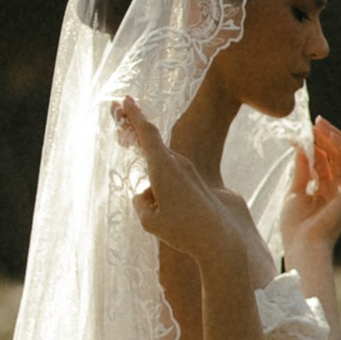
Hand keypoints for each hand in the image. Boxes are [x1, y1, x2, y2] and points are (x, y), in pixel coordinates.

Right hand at [112, 95, 246, 271]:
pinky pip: (174, 179)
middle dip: (136, 136)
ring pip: (163, 167)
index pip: (146, 133)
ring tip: (148, 191)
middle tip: (121, 130)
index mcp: (163, 167)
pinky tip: (166, 207)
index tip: (125, 99)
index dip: (135, 115)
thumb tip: (147, 196)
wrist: (219, 240)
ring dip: (151, 166)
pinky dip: (163, 182)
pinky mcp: (198, 185)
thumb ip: (142, 203)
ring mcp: (190, 173)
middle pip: (153, 145)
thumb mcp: (150, 221)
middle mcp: (178, 164)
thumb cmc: (182, 230)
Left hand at [285, 115, 340, 256]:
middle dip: (326, 137)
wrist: (303, 247)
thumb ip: (301, 170)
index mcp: (324, 190)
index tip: (300, 132)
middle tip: (314, 122)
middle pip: (336, 156)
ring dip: (335, 138)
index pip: (324, 160)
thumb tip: (301, 147)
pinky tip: (331, 137)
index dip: (314, 144)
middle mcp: (338, 188)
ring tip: (322, 125)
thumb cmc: (295, 227)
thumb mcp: (294, 192)